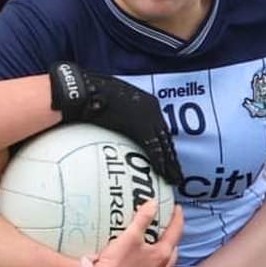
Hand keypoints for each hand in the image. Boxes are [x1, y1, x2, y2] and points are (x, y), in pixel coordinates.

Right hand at [49, 63, 183, 184]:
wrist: (88, 89)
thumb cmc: (94, 95)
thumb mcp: (114, 105)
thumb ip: (120, 117)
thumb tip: (115, 128)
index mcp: (148, 103)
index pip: (161, 129)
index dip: (166, 145)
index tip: (170, 159)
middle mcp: (152, 109)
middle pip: (166, 137)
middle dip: (172, 157)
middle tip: (178, 173)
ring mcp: (148, 117)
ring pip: (164, 144)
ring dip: (170, 162)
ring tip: (175, 177)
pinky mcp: (140, 126)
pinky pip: (153, 147)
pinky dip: (159, 161)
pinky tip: (163, 172)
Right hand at [84, 199, 182, 266]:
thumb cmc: (115, 264)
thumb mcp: (129, 236)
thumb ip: (143, 218)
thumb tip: (154, 204)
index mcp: (162, 256)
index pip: (176, 233)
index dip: (177, 218)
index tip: (177, 209)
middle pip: (172, 252)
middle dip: (170, 240)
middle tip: (163, 231)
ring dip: (160, 258)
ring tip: (150, 249)